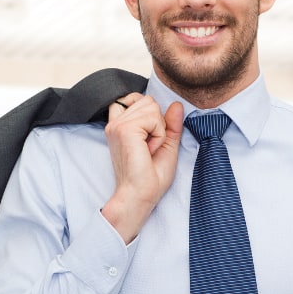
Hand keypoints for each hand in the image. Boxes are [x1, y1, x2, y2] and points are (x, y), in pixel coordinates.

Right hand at [101, 94, 183, 242]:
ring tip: (149, 149)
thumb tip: (177, 104)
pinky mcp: (125, 129)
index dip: (151, 114)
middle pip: (148, 101)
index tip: (149, 140)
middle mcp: (115, 122)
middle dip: (158, 123)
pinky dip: (159, 135)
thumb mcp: (167, 145)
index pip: (138, 99)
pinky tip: (149, 150)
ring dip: (159, 130)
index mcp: (120, 125)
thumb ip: (171, 124)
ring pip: (152, 107)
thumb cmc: (150, 177)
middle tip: (150, 147)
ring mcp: (118, 124)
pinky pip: (154, 118)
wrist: (140, 195)